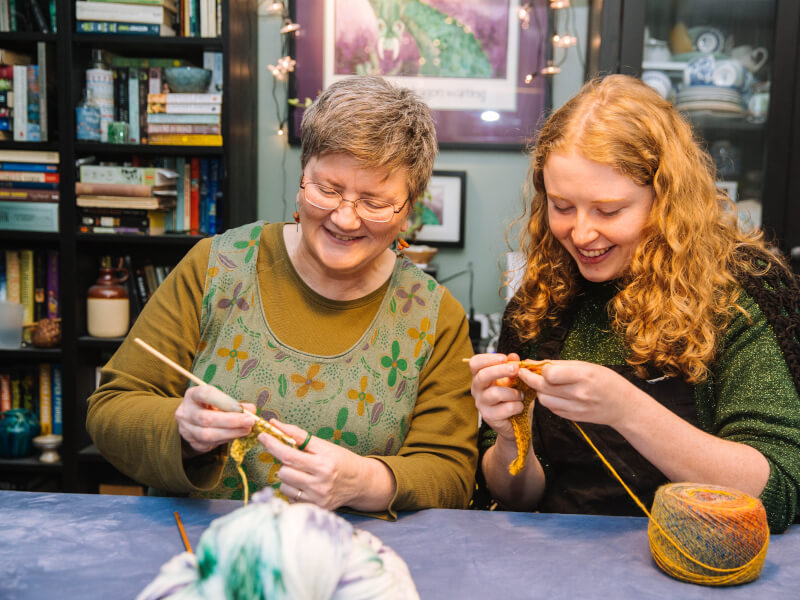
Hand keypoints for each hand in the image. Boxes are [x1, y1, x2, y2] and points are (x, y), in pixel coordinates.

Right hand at [175, 385, 255, 456]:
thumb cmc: (209, 406)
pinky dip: (227, 439)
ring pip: (208, 434)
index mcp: (192, 395)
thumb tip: (251, 410)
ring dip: (231, 433)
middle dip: (231, 421)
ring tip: (246, 430)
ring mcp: (187, 429)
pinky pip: (211, 443)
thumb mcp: (219, 399)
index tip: (241, 407)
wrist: (192, 421)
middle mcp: (186, 412)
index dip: (224, 401)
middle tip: (249, 421)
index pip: (205, 394)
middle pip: (207, 418)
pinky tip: (237, 435)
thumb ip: (234, 403)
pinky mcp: (193, 442)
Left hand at [258, 419, 393, 511]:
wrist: (360, 482)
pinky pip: (290, 497)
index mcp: (323, 464)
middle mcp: (320, 483)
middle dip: (285, 463)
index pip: (290, 455)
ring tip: (303, 474)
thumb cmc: (340, 460)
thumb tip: (275, 424)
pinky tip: (306, 486)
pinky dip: (293, 489)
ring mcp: (317, 498)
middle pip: (284, 472)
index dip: (273, 445)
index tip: (263, 436)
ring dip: (288, 478)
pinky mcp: (315, 508)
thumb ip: (297, 435)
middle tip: (296, 460)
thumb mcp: (323, 445)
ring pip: (284, 486)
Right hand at [469, 352, 526, 442]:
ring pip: (495, 393)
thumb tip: (514, 356)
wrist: (515, 423)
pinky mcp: (488, 417)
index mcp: (480, 377)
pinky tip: (520, 407)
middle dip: (501, 370)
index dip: (488, 358)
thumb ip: (513, 368)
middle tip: (516, 369)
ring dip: (513, 393)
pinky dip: (517, 406)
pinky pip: (505, 408)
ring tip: (521, 395)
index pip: (475, 363)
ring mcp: (481, 404)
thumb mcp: (515, 380)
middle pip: (482, 375)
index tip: (504, 358)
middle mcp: (477, 389)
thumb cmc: (513, 398)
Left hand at [518, 360, 642, 428]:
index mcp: (583, 376)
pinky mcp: (573, 418)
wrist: (624, 406)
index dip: (540, 369)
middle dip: (529, 379)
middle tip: (525, 373)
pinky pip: (551, 408)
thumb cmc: (606, 381)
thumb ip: (558, 365)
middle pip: (542, 388)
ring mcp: (575, 408)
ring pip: (543, 400)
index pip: (549, 374)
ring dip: (539, 391)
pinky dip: (549, 400)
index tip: (539, 366)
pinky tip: (555, 394)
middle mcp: (578, 394)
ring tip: (544, 384)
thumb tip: (531, 362)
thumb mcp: (585, 366)